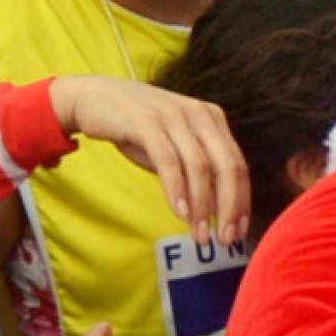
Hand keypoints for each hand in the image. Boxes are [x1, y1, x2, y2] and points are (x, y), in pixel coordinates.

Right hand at [44, 75, 251, 249]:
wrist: (94, 97)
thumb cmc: (138, 129)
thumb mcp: (175, 149)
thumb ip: (198, 174)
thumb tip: (220, 211)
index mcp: (212, 120)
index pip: (238, 165)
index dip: (241, 202)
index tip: (238, 232)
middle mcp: (199, 115)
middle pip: (227, 167)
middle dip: (229, 208)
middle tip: (224, 239)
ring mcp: (175, 116)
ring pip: (200, 167)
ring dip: (201, 206)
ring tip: (199, 234)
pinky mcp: (148, 122)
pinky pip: (169, 160)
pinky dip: (177, 189)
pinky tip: (179, 213)